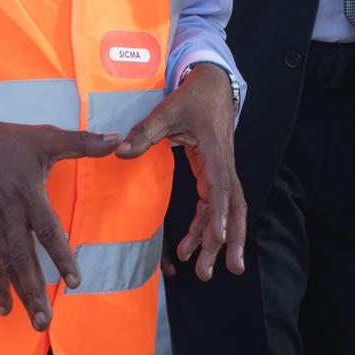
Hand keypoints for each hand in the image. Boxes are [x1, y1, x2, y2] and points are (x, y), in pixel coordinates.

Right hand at [0, 119, 119, 330]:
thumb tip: (117, 141)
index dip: (60, 256)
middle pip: (23, 258)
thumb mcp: (44, 136)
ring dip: (22, 295)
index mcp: (27, 194)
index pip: (46, 229)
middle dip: (35, 290)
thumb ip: (82, 142)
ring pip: (8, 266)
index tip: (73, 282)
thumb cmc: (7, 142)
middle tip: (47, 320)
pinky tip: (5, 310)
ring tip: (36, 322)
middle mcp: (9, 214)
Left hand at [115, 63, 246, 280]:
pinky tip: (191, 246)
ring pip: (228, 212)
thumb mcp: (166, 110)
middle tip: (227, 270)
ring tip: (204, 269)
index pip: (221, 187)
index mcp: (215, 150)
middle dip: (230, 240)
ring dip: (219, 241)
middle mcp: (225, 165)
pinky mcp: (215, 174)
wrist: (213, 85)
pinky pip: (214, 205)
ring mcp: (222, 171)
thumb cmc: (191, 98)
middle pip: (233, 208)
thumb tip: (121, 151)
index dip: (220, 214)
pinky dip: (205, 227)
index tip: (219, 238)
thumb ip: (145, 131)